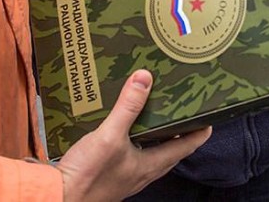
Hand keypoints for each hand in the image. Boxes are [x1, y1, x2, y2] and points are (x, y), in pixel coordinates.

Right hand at [57, 70, 210, 201]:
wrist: (58, 198)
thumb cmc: (87, 176)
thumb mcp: (109, 135)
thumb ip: (127, 107)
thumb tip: (144, 78)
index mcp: (149, 165)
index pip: (184, 147)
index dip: (199, 133)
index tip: (210, 120)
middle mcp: (141, 174)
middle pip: (169, 152)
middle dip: (180, 135)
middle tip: (186, 116)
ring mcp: (125, 177)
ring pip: (150, 156)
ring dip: (157, 139)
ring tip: (156, 119)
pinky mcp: (109, 176)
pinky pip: (130, 158)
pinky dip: (134, 144)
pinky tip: (123, 134)